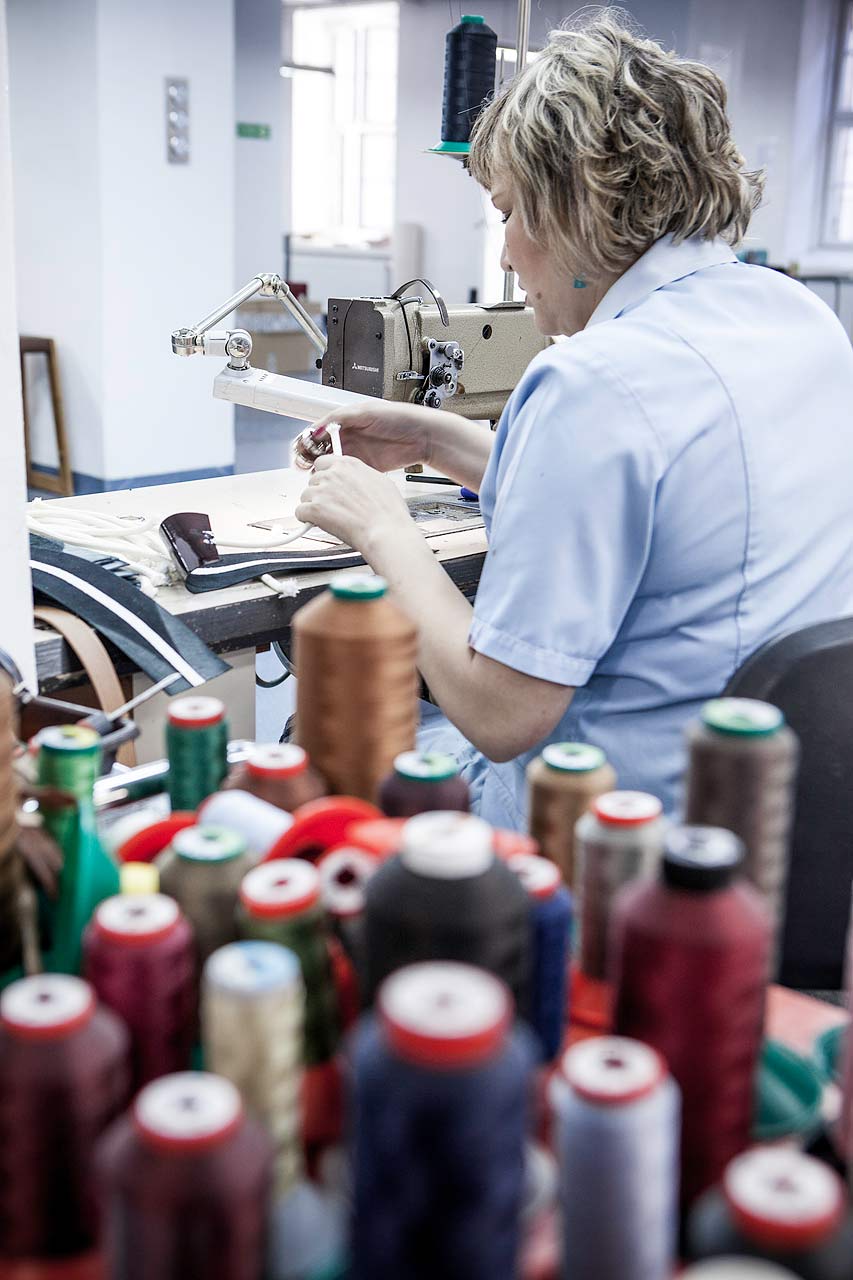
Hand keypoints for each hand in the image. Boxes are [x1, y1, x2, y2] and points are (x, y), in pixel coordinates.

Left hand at [295, 455, 413, 554]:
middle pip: (313, 481)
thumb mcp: (380, 481)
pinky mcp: (314, 509)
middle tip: (332, 506)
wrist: (385, 531)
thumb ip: (360, 476)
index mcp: (348, 465)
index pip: (322, 463)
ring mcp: (322, 491)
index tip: (326, 485)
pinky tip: (318, 523)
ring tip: (329, 518)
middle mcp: (332, 474)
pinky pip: (300, 512)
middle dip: (319, 493)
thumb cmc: (388, 512)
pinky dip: (306, 519)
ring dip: (313, 506)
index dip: (324, 476)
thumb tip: (356, 479)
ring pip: (305, 496)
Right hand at [312, 399, 437, 472]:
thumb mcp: (366, 412)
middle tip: (304, 464)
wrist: (422, 435)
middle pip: (323, 449)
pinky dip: (340, 479)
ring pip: (333, 463)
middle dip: (312, 457)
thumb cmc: (399, 418)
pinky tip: (334, 481)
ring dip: (323, 469)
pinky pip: (349, 474)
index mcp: (346, 422)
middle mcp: (350, 437)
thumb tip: (320, 425)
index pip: (320, 431)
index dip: (309, 440)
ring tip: (316, 475)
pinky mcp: (368, 467)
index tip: (302, 449)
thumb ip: (341, 418)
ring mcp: (358, 453)